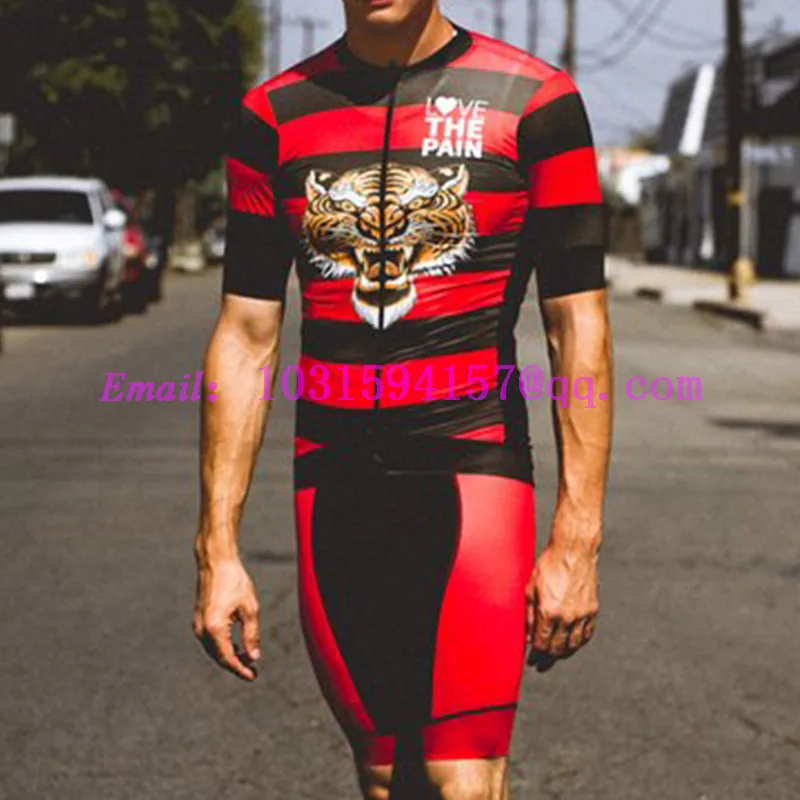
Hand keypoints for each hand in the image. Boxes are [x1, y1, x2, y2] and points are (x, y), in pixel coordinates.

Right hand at [193, 552, 260, 680]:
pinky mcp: (199, 619)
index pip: (227, 658)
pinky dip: (222, 647)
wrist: (216, 562)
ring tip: (247, 659)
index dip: (241, 670)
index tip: (253, 676)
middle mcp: (202, 629)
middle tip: (253, 670)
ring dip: (229, 656)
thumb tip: (254, 656)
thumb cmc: (234, 581)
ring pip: (213, 650)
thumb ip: (251, 635)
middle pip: (219, 657)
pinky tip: (236, 646)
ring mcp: (198, 624)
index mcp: (214, 628)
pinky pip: (210, 641)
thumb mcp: (249, 608)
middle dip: (236, 665)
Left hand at [526, 537, 598, 672]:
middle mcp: (567, 617)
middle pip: (557, 648)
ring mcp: (582, 614)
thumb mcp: (531, 587)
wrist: (573, 550)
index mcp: (549, 611)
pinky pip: (587, 634)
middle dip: (548, 658)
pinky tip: (572, 643)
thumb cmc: (548, 565)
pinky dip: (578, 642)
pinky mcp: (593, 609)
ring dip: (563, 652)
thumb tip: (527, 635)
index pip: (542, 643)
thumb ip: (529, 614)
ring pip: (574, 645)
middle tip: (541, 664)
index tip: (531, 659)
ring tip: (554, 655)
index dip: (536, 654)